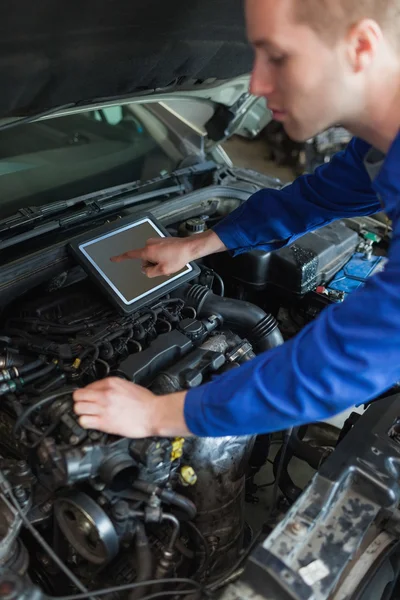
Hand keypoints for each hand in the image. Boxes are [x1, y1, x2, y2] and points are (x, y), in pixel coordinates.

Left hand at [73, 377, 189, 437]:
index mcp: (111, 383)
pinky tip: (91, 422)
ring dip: (81, 412)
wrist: (155, 414)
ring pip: (78, 408)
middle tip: (85, 406)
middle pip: (78, 396)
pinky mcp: (104, 422)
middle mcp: (105, 394)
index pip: (87, 386)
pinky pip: (83, 421)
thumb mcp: (128, 385)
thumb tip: (101, 391)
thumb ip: (113, 387)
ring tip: (87, 415)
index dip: (87, 393)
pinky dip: (85, 422)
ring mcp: (103, 408)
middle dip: (80, 401)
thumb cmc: (146, 402)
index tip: (89, 398)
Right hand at [110, 236, 194, 277]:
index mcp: (147, 251)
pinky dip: (162, 257)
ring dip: (158, 261)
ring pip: (151, 256)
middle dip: (152, 265)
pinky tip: (170, 258)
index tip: (113, 259)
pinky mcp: (160, 241)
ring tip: (169, 262)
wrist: (188, 248)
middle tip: (164, 266)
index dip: (120, 258)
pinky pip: (157, 252)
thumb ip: (149, 272)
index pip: (130, 255)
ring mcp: (155, 242)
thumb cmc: (178, 257)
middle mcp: (149, 244)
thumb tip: (145, 270)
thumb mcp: (162, 271)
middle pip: (144, 260)